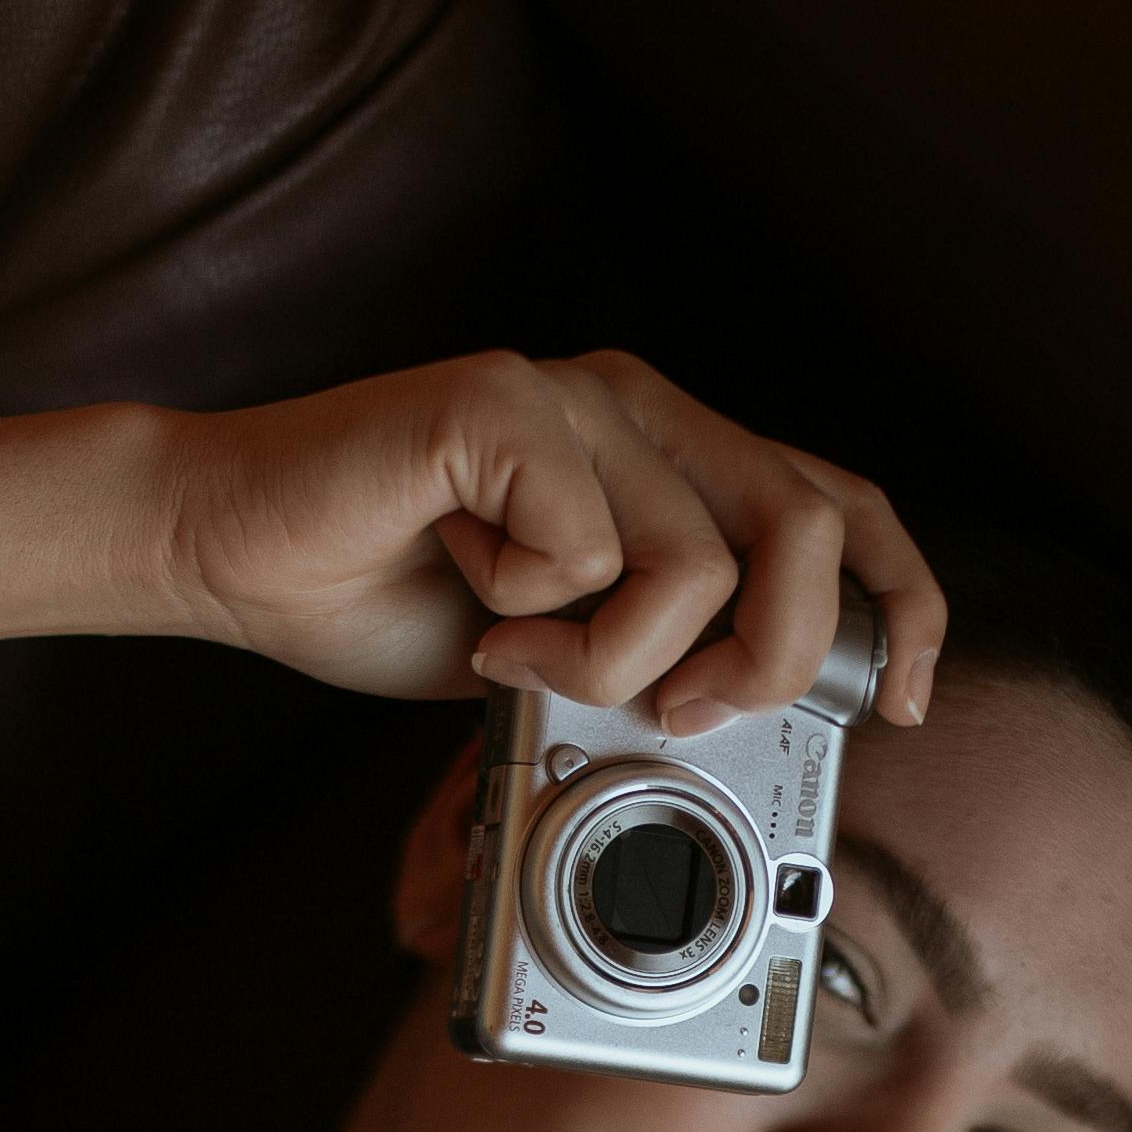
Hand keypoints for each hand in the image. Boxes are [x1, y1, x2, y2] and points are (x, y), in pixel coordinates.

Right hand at [160, 345, 944, 727]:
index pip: (840, 506)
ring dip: (620, 663)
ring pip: (704, 563)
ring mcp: (579, 395)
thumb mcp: (559, 653)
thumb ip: (654, 661)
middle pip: (807, 533)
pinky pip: (590, 551)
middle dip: (767, 667)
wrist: (232, 549)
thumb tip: (742, 736)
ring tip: (523, 662)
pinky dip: (532, 616)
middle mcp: (642, 405)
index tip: (897, 705)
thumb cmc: (380, 593)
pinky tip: (466, 595)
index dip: (899, 605)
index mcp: (670, 453)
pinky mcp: (507, 404)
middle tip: (667, 715)